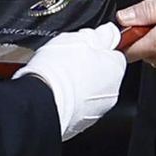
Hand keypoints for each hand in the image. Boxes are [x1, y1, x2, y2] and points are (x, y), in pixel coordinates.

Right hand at [15, 21, 125, 139]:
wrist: (40, 100)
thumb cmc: (59, 69)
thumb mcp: (81, 38)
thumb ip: (100, 35)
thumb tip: (109, 32)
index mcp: (115, 69)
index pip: (115, 54)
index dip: (98, 48)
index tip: (86, 47)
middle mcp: (111, 92)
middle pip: (103, 74)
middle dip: (89, 67)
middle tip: (70, 61)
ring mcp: (96, 110)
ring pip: (91, 91)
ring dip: (79, 84)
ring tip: (61, 76)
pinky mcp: (81, 123)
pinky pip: (78, 107)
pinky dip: (70, 99)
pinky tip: (57, 92)